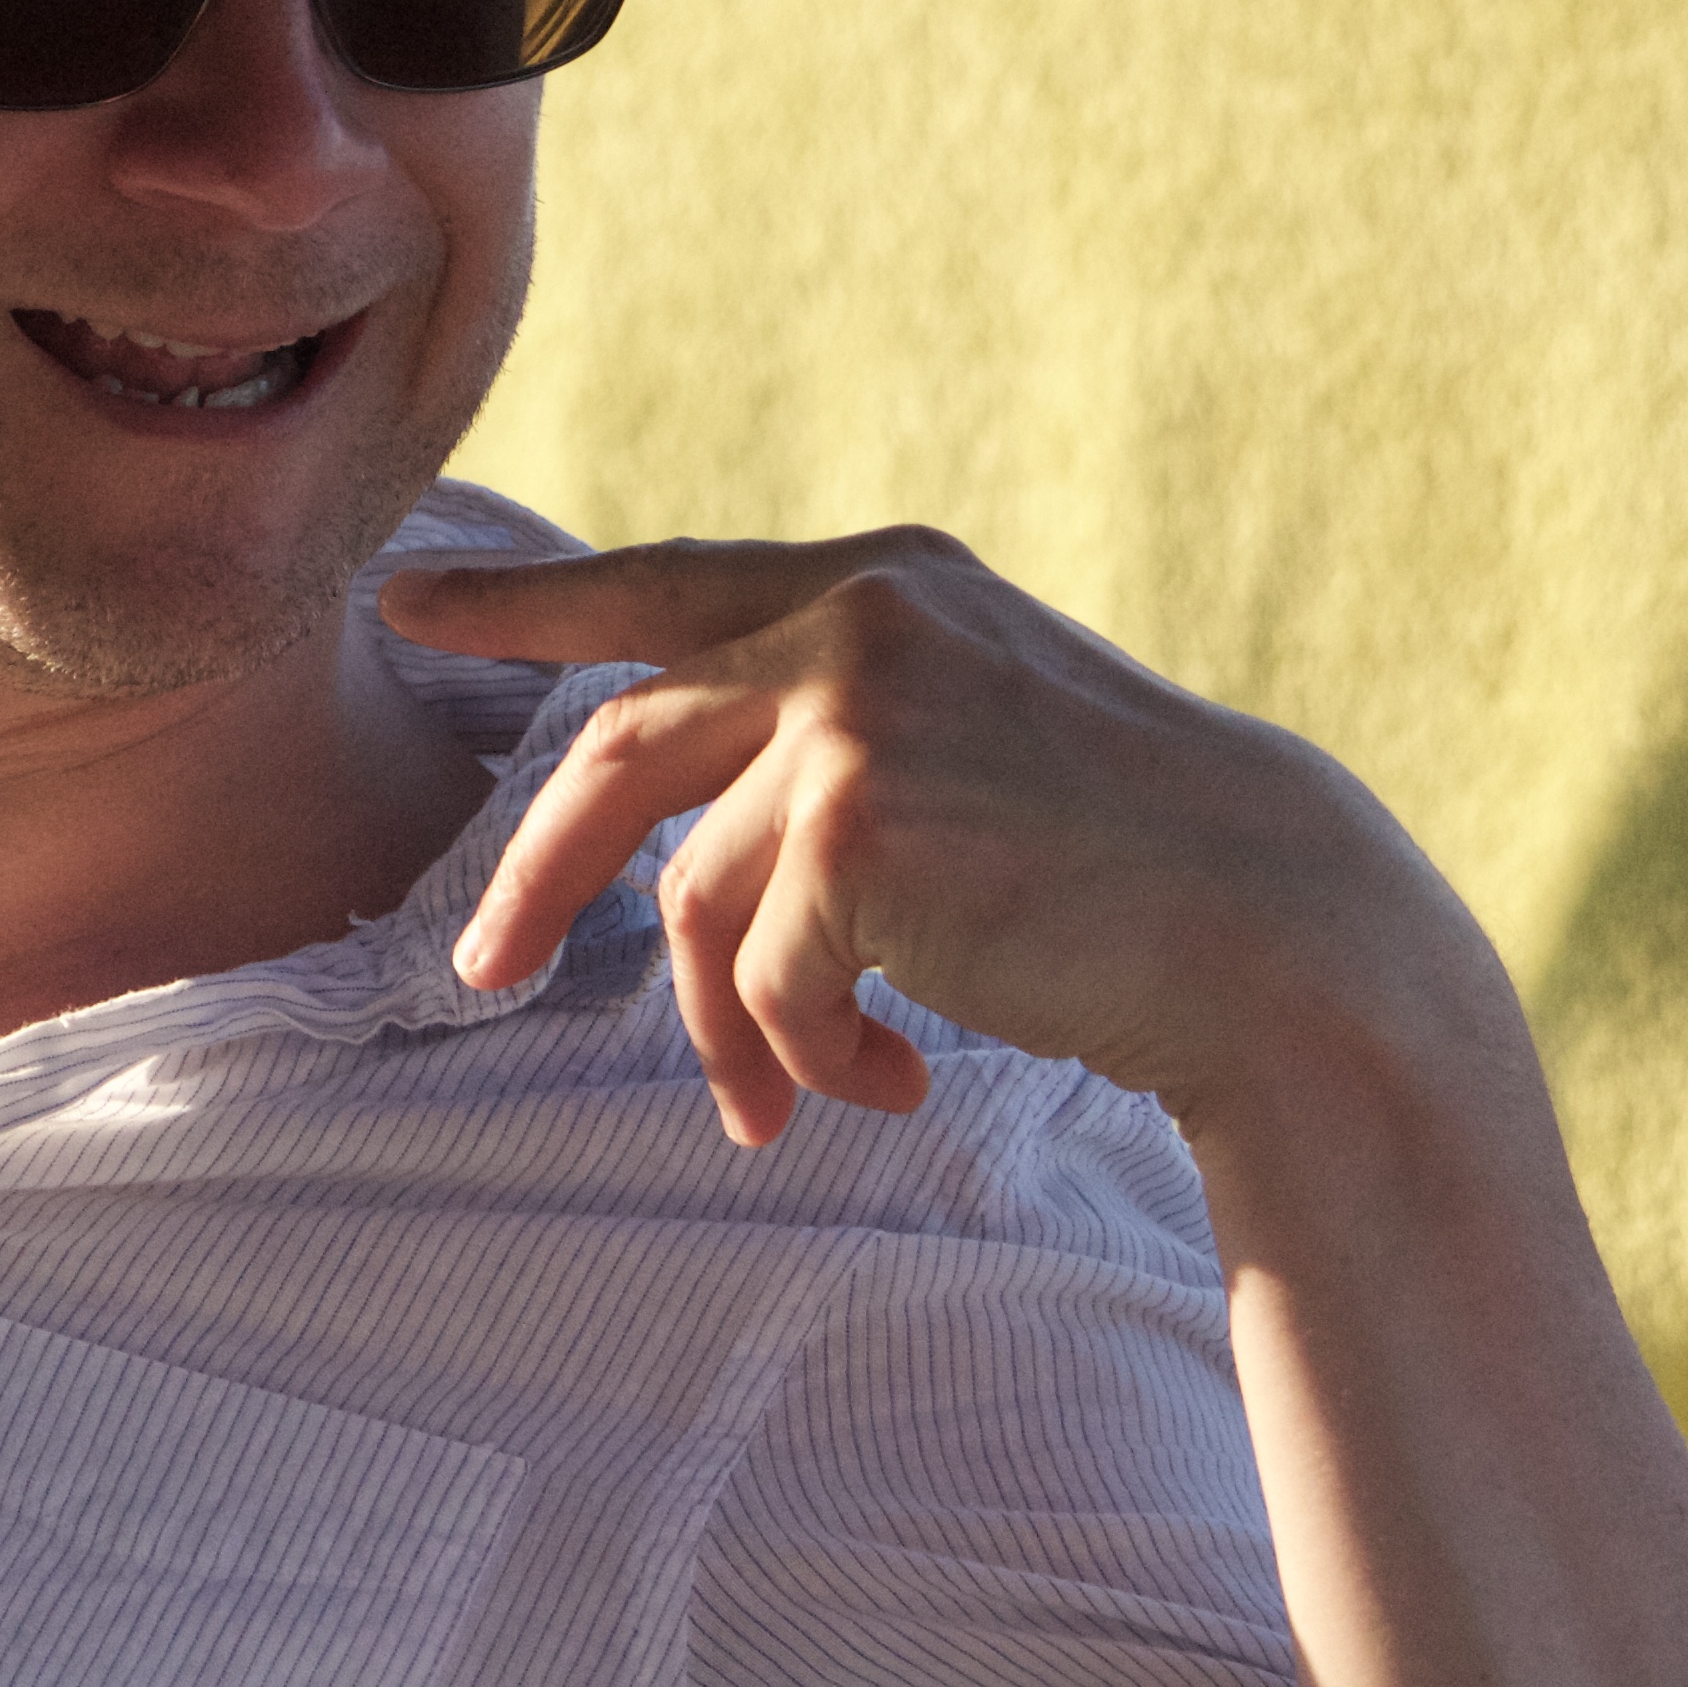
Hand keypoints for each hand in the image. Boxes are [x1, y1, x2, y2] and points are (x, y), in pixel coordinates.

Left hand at [379, 531, 1499, 1147]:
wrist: (1281, 937)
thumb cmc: (1130, 867)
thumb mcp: (972, 743)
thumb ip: (829, 738)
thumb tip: (670, 848)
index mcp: (882, 584)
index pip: (658, 585)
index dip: (522, 600)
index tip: (406, 599)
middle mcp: (855, 623)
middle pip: (616, 752)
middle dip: (539, 880)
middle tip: (482, 973)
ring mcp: (853, 717)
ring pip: (694, 900)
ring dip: (735, 1026)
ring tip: (800, 1101)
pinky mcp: (858, 831)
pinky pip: (763, 975)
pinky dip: (811, 1053)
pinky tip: (897, 1087)